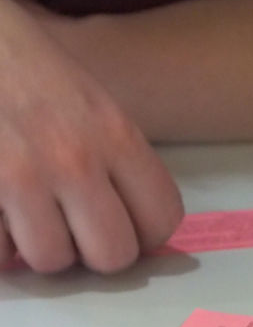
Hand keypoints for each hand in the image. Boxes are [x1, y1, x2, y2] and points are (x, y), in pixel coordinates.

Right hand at [0, 0, 181, 272]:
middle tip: (76, 229)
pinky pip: (0, 254)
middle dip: (95, 251)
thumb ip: (117, 160)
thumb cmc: (26, 65)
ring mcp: (20, 176)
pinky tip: (0, 215)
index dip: (145, 232)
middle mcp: (75, 160)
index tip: (126, 225)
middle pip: (112, 255)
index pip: (162, 219)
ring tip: (30, 217)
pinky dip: (0, 245)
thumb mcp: (91, 101)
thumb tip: (134, 221)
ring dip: (41, 246)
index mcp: (116, 136)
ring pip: (52, 260)